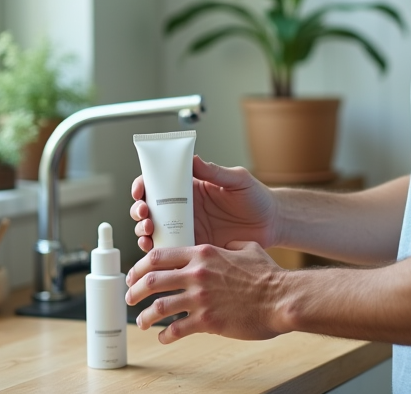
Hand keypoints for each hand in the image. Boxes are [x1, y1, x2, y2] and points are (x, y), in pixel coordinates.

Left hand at [124, 241, 285, 342]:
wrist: (281, 298)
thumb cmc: (269, 275)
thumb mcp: (249, 249)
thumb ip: (232, 246)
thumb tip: (228, 245)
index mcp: (203, 254)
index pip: (160, 255)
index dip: (141, 265)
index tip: (136, 273)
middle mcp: (197, 274)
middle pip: (151, 280)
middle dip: (135, 289)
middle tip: (130, 297)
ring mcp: (200, 298)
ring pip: (158, 306)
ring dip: (145, 316)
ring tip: (142, 321)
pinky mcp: (207, 321)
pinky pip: (176, 329)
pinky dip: (166, 335)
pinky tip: (165, 337)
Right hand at [131, 156, 278, 252]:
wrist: (272, 225)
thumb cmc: (256, 197)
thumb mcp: (237, 180)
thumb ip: (215, 171)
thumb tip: (192, 158)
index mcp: (191, 187)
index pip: (159, 183)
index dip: (144, 185)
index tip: (140, 190)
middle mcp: (184, 207)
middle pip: (150, 208)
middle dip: (139, 211)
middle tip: (145, 215)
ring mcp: (187, 228)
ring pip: (154, 231)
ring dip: (143, 231)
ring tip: (148, 233)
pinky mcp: (193, 247)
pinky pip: (170, 251)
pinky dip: (157, 252)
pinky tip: (155, 253)